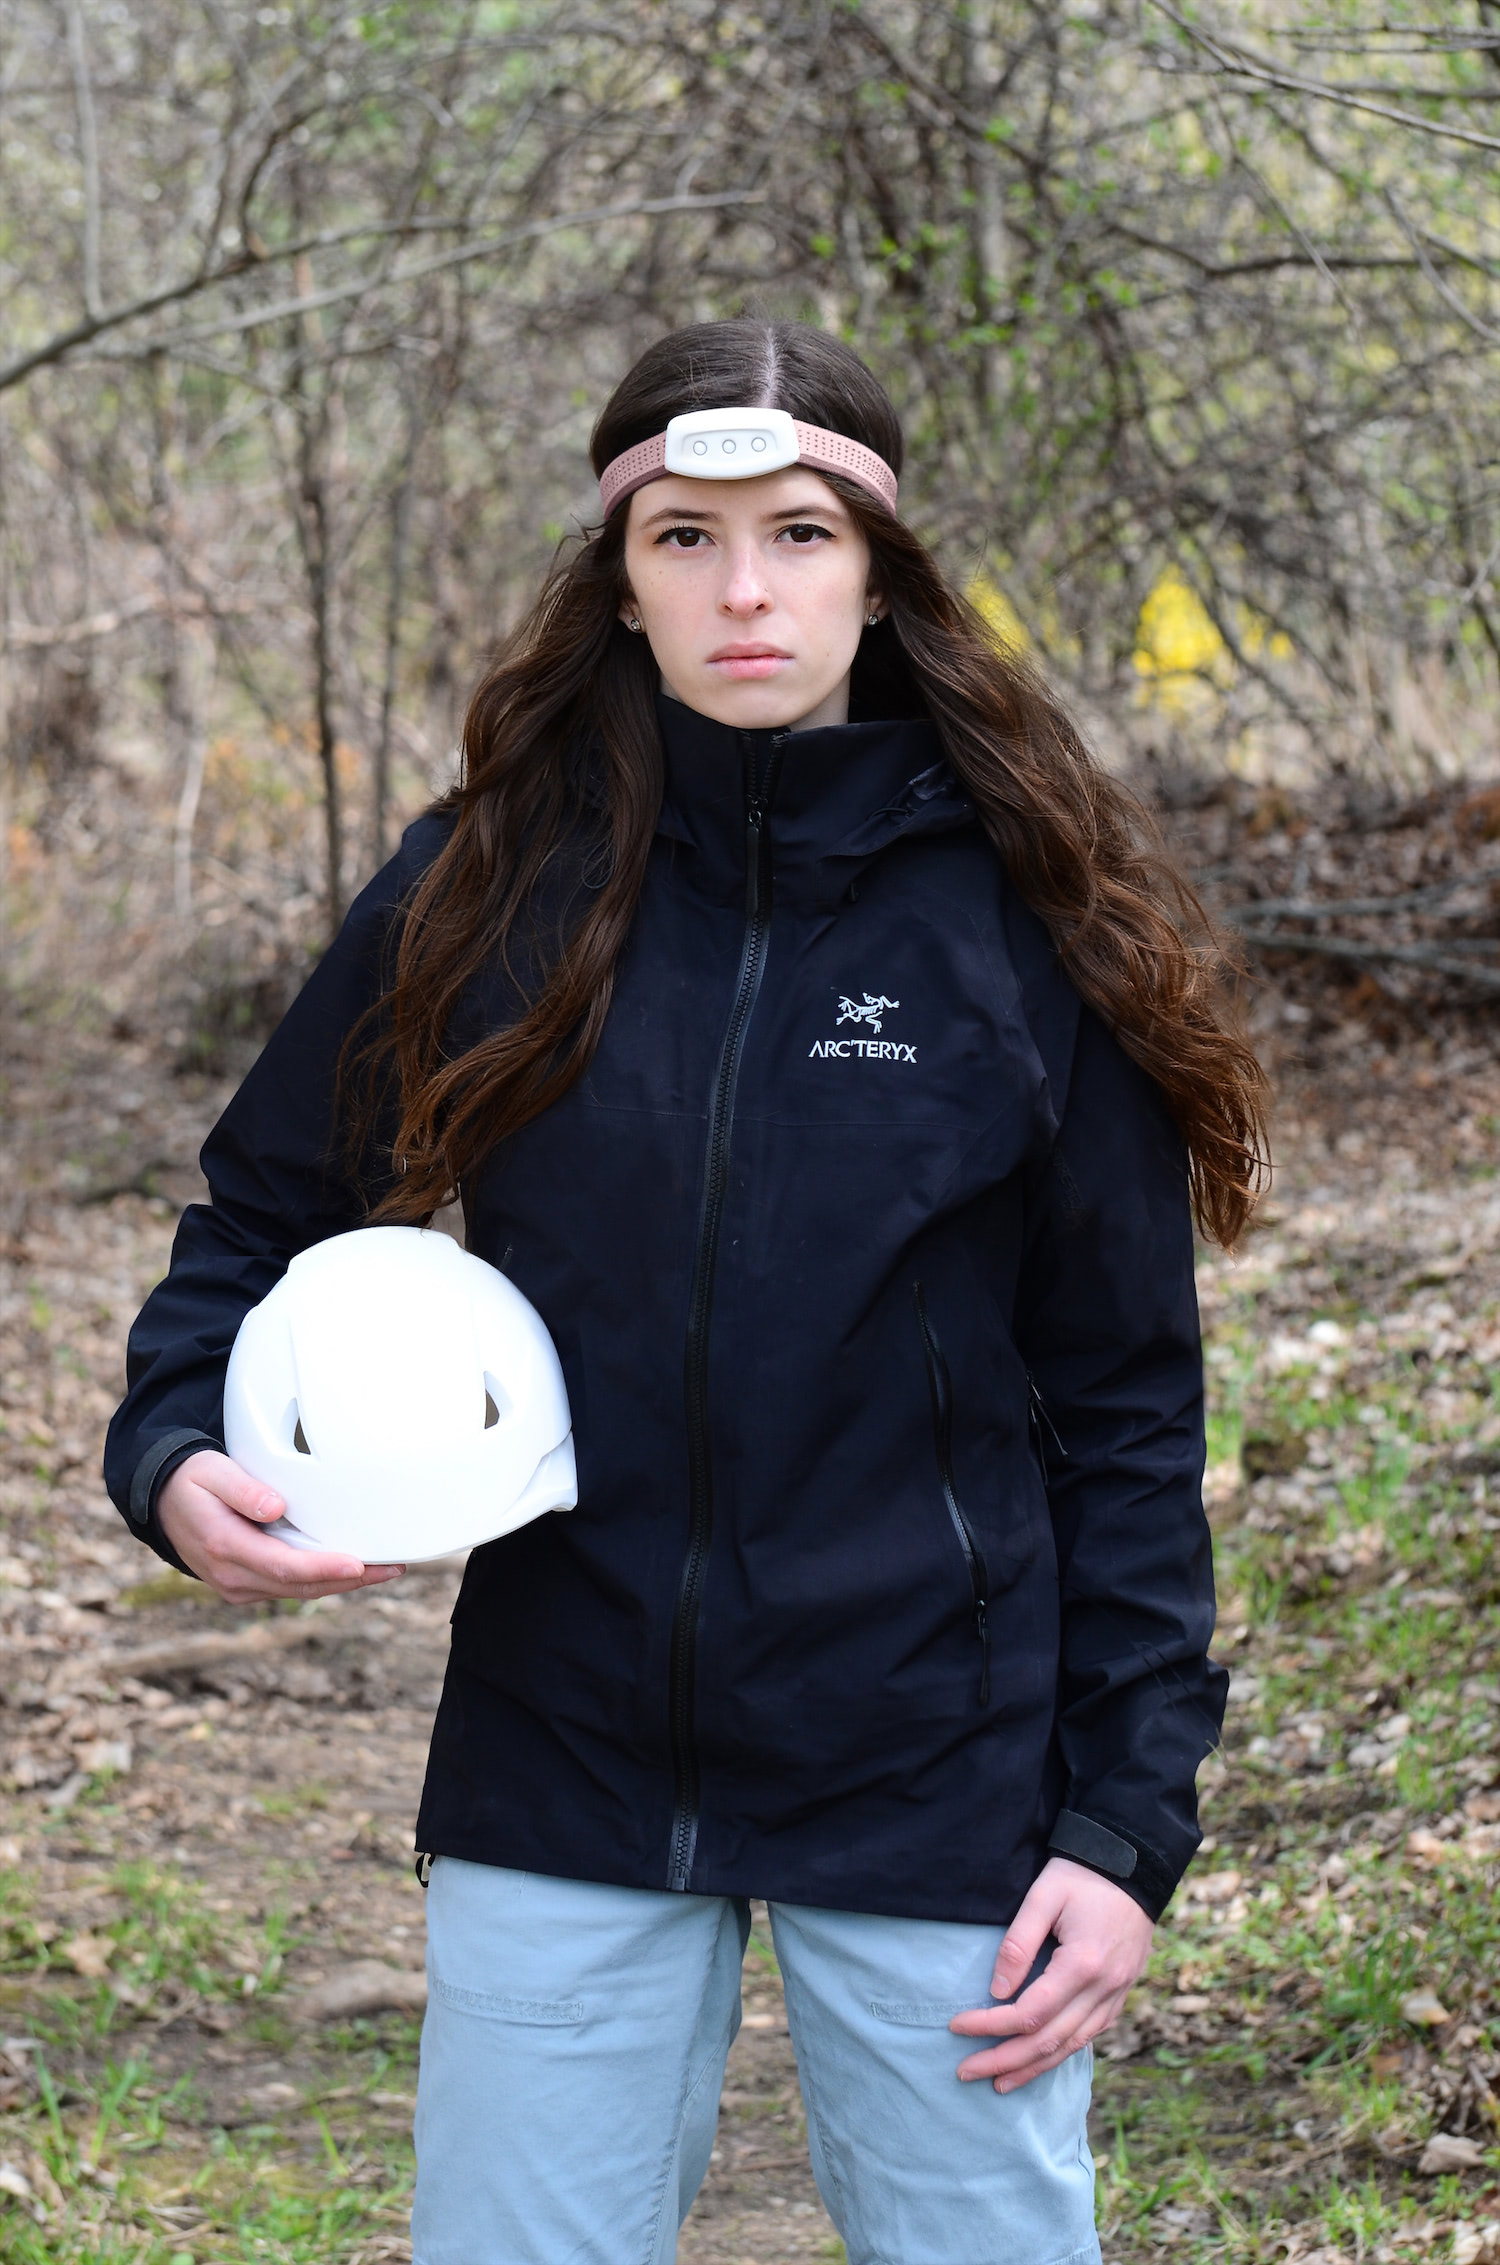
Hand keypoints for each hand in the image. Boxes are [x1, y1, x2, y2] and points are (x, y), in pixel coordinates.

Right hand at [156, 1449, 404, 1605]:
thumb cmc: (191, 1480)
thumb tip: (275, 1507)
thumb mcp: (211, 1472)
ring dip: (341, 1584)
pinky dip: (322, 1580)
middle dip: (349, 1580)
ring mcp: (238, 1586)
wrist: (161, 1501)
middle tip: (392, 1568)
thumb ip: (243, 1489)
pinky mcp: (246, 1585)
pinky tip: (351, 1570)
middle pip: (300, 1586)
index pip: (284, 1566)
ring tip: (384, 1570)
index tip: (359, 1564)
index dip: (324, 1568)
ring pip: (298, 1591)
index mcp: (225, 1548)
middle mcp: (232, 1576)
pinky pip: (290, 1587)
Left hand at [949, 1857, 1152, 2090]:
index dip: (989, 2026)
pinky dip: (1061, 2053)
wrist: (1135, 1864)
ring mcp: (1117, 1995)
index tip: (955, 2025)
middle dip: (1004, 2061)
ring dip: (1032, 2068)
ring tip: (998, 2082)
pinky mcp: (1121, 1993)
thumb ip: (1018, 1944)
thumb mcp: (1043, 1896)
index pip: (1028, 2013)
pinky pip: (1090, 2035)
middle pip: (1048, 2042)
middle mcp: (1104, 1989)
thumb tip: (996, 1992)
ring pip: (1071, 2047)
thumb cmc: (1082, 1874)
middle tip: (966, 2072)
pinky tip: (1040, 2060)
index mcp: (1083, 1965)